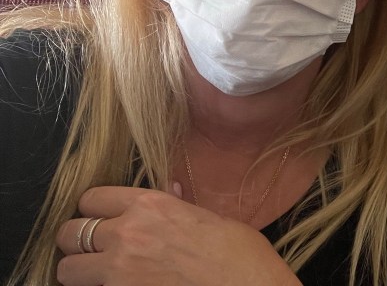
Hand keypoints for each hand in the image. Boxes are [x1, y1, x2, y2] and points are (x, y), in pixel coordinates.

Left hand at [55, 186, 300, 285]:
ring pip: (67, 270)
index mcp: (150, 204)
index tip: (100, 217)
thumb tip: (171, 192)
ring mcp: (119, 271)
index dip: (94, 209)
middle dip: (76, 241)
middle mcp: (127, 233)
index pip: (92, 198)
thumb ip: (179, 206)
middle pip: (70, 232)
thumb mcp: (210, 217)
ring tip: (97, 275)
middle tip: (93, 249)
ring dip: (79, 272)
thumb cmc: (239, 254)